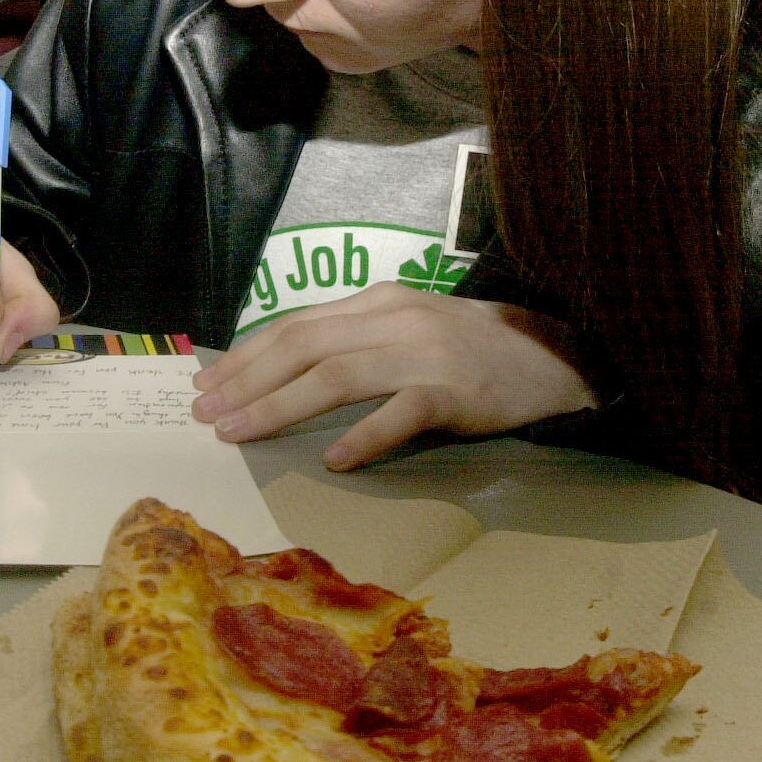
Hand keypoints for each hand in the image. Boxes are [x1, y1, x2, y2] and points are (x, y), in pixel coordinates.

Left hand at [189, 284, 596, 468]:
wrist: (554, 355)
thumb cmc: (472, 348)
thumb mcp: (409, 326)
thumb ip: (356, 340)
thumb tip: (285, 370)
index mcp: (378, 301)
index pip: (296, 324)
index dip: (246, 354)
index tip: (209, 383)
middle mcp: (394, 318)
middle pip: (303, 345)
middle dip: (246, 380)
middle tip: (207, 414)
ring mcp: (424, 353)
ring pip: (336, 376)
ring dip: (280, 406)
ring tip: (241, 433)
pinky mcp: (454, 391)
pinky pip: (399, 413)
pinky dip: (363, 436)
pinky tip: (334, 460)